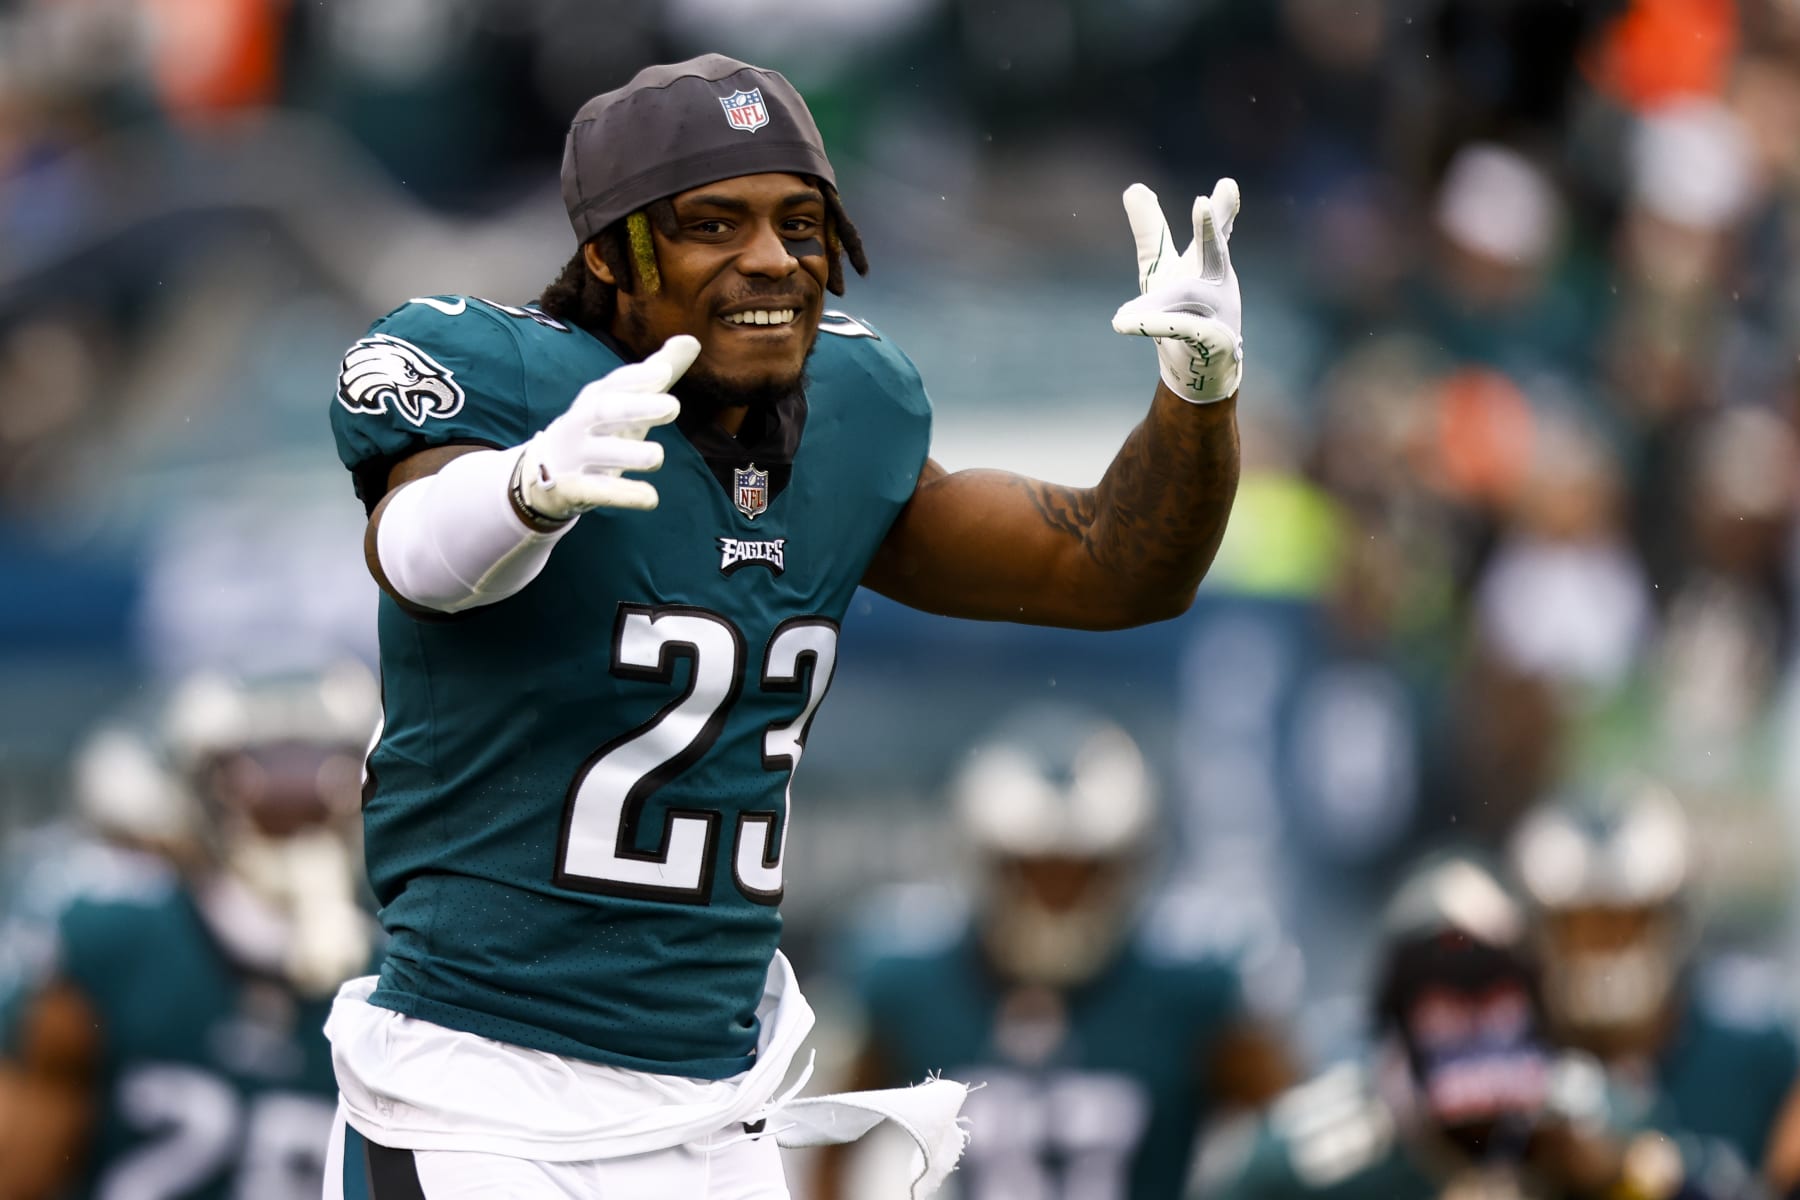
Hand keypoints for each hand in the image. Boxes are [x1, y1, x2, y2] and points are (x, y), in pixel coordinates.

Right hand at [513, 335, 697, 519]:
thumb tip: (692, 340)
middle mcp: (582, 422)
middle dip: (635, 407)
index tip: (663, 372)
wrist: (542, 472)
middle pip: (604, 410)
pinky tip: (651, 498)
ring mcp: (575, 456)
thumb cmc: (597, 429)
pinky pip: (596, 491)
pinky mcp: (572, 488)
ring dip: (628, 453)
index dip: (637, 378)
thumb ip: (657, 372)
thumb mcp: (626, 400)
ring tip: (657, 456)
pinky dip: (622, 495)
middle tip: (672, 405)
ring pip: (599, 452)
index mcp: (596, 398)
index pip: (614, 382)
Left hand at [1111, 179, 1242, 403]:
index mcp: (1211, 264)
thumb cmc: (1181, 311)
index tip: (1227, 184)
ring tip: (1119, 317)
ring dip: (1155, 302)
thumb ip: (1151, 230)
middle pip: (1214, 253)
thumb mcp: (1161, 269)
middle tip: (1202, 203)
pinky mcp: (1212, 343)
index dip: (1221, 211)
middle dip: (1209, 229)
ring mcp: (1220, 314)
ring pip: (1185, 296)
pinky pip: (1180, 330)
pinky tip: (1122, 323)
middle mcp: (1220, 285)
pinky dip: (1152, 324)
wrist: (1198, 370)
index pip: (1216, 233)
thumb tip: (1134, 186)